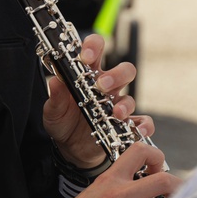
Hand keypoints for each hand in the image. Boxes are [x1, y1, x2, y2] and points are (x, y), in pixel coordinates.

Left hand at [43, 33, 141, 167]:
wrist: (70, 150)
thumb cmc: (63, 122)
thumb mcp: (53, 110)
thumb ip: (55, 97)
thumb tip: (55, 81)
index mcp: (88, 75)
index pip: (96, 50)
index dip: (94, 47)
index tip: (86, 57)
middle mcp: (106, 88)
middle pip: (123, 70)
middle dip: (116, 75)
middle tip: (102, 85)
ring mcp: (117, 106)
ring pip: (131, 96)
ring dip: (125, 104)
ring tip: (116, 113)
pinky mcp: (125, 125)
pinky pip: (142, 121)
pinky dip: (143, 125)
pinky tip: (138, 130)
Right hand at [48, 142, 181, 197]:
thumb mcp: (94, 193)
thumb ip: (116, 187)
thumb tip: (139, 191)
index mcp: (110, 178)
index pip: (139, 151)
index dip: (155, 155)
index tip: (157, 166)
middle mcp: (120, 191)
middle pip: (162, 177)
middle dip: (176, 184)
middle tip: (175, 192)